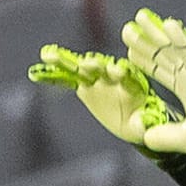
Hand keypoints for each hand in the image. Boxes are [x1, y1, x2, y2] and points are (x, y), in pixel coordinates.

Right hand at [27, 43, 169, 148]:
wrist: (130, 119)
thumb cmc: (142, 122)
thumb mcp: (144, 125)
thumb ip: (144, 125)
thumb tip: (146, 130)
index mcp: (132, 84)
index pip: (127, 76)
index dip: (121, 73)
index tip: (116, 71)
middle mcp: (113, 77)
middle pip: (103, 68)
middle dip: (95, 66)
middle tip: (88, 63)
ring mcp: (97, 79)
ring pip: (81, 68)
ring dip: (66, 61)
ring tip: (49, 55)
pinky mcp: (84, 85)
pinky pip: (67, 78)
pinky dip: (54, 72)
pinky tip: (40, 64)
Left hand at [120, 8, 185, 155]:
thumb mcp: (183, 138)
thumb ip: (164, 137)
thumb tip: (145, 139)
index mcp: (185, 89)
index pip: (160, 71)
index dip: (144, 61)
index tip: (128, 51)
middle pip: (162, 56)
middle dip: (144, 43)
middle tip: (126, 29)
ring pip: (171, 48)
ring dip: (155, 32)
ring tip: (139, 17)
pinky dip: (179, 37)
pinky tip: (168, 24)